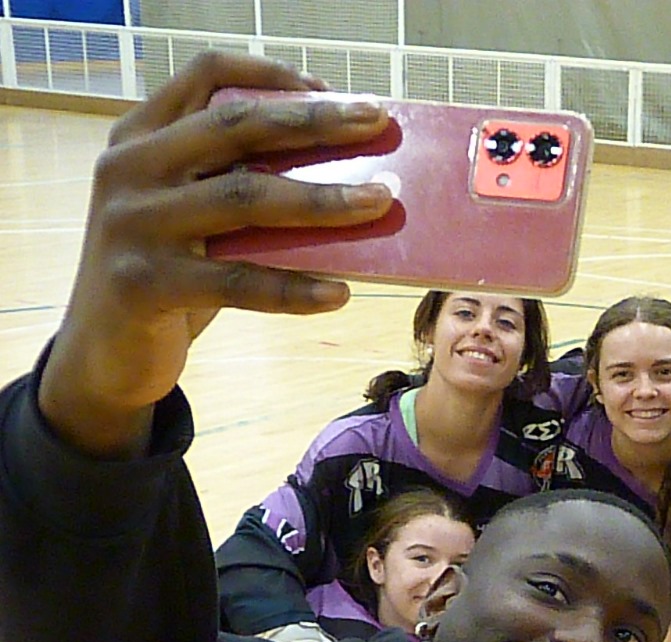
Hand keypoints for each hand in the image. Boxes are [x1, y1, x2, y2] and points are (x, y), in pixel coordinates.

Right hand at [39, 52, 393, 457]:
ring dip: (321, 199)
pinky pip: (236, 281)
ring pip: (243, 198)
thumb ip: (231, 180)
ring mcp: (134, 224)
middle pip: (235, 127)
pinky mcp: (144, 283)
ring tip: (380, 202)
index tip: (332, 91)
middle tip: (376, 125)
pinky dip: (294, 288)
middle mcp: (129, 168)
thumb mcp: (188, 212)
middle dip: (315, 123)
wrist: (103, 351)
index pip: (207, 76)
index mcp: (141, 136)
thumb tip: (343, 171)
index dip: (272, 75)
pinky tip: (339, 293)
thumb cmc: (169, 272)